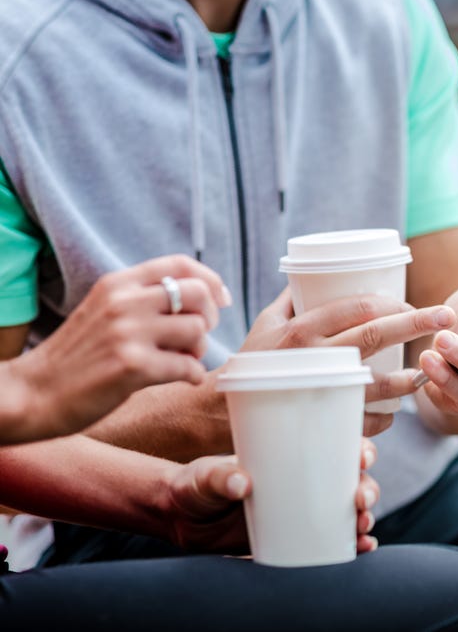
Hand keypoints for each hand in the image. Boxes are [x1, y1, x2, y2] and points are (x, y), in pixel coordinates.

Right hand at [7, 255, 230, 441]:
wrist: (33, 393)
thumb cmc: (77, 356)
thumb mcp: (105, 310)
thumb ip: (143, 299)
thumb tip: (201, 299)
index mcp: (119, 283)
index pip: (180, 264)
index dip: (211, 280)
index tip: (222, 299)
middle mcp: (125, 302)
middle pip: (198, 294)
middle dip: (209, 317)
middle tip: (198, 336)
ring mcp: (129, 333)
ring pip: (197, 330)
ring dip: (200, 350)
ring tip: (184, 360)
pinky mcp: (132, 366)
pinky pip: (188, 366)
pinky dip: (193, 375)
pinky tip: (183, 379)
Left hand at [165, 438, 380, 554]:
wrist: (181, 520)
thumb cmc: (195, 485)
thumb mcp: (203, 475)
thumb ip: (218, 476)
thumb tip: (240, 484)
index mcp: (287, 456)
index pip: (333, 446)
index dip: (357, 448)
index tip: (362, 456)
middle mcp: (301, 481)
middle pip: (349, 480)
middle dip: (366, 488)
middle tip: (360, 499)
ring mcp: (300, 511)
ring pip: (346, 511)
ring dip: (362, 517)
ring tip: (362, 527)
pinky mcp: (293, 539)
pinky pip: (330, 541)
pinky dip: (350, 544)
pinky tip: (360, 548)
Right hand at [242, 288, 454, 435]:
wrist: (219, 412)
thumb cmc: (249, 363)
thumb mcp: (265, 324)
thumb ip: (290, 300)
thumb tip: (308, 275)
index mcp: (301, 329)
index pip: (357, 307)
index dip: (392, 302)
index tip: (414, 303)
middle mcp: (313, 357)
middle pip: (374, 335)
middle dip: (416, 323)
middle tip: (447, 317)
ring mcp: (320, 392)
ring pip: (376, 383)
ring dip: (409, 378)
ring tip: (427, 372)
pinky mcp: (322, 423)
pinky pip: (364, 421)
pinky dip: (385, 415)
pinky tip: (396, 409)